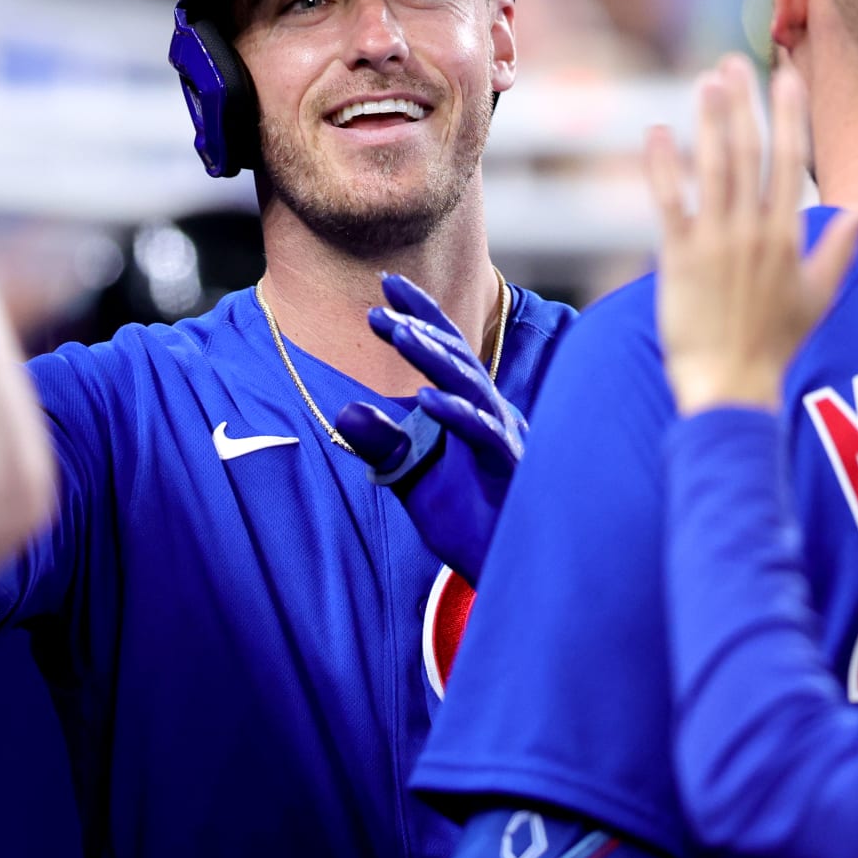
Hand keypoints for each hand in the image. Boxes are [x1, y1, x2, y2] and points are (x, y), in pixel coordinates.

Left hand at [334, 273, 524, 580]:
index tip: (385, 284)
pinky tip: (425, 399)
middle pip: (457, 357)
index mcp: (473, 409)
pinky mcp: (511, 469)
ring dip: (433, 356)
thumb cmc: (470, 524)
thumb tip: (345, 410)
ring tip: (398, 332)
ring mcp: (505, 439)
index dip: (421, 313)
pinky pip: (483, 433)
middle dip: (420, 326)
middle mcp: (493, 414)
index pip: (446, 351)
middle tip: (378, 309)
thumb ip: (384, 446)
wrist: (508, 574)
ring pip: (470, 385)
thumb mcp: (413, 480)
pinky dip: (456, 413)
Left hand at [647, 56, 857, 414]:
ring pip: (715, 170)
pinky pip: (671, 203)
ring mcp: (716, 243)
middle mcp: (754, 232)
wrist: (733, 386)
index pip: (791, 162)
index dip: (789, 116)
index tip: (786, 76)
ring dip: (710, 122)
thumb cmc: (776, 346)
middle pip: (750, 155)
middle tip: (733, 64)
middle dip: (744, 105)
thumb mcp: (819, 296)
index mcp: (787, 237)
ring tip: (705, 82)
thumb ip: (841, 248)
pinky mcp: (679, 259)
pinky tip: (657, 133)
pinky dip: (663, 167)